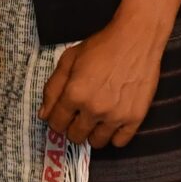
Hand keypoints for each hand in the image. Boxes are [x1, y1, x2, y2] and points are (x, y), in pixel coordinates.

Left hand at [38, 16, 162, 149]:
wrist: (136, 39)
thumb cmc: (101, 46)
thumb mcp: (69, 60)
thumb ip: (52, 88)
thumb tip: (44, 115)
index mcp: (74, 94)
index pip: (56, 124)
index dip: (57, 120)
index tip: (64, 114)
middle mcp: (93, 109)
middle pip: (75, 136)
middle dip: (74, 127)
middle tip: (80, 115)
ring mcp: (115, 116)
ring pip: (97, 142)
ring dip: (93, 133)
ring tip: (97, 119)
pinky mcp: (135, 118)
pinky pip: (120, 142)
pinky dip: (114, 136)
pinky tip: (112, 123)